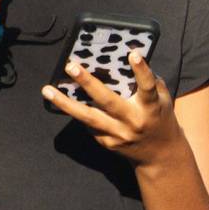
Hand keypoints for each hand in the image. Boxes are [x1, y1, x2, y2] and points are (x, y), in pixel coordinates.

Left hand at [41, 52, 184, 168]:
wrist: (159, 155)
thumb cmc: (159, 118)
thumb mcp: (162, 100)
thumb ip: (149, 82)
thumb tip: (126, 59)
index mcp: (151, 108)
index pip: (147, 87)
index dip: (141, 71)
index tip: (132, 54)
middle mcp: (133, 121)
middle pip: (108, 102)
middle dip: (88, 83)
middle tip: (71, 67)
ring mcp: (118, 134)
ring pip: (87, 117)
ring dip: (65, 104)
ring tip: (47, 90)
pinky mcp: (107, 143)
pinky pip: (88, 124)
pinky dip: (76, 112)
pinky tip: (63, 101)